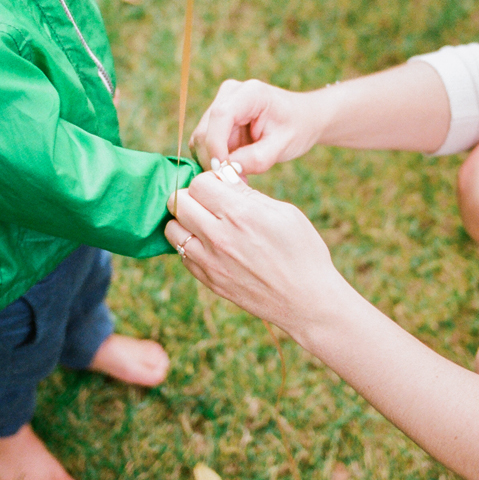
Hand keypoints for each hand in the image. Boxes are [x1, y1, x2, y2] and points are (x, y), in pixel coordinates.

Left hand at [167, 167, 344, 336]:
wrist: (306, 300)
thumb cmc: (302, 252)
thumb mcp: (285, 213)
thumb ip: (249, 194)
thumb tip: (225, 179)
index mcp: (240, 213)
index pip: (199, 182)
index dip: (210, 180)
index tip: (222, 187)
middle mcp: (219, 236)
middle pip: (178, 201)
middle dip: (192, 196)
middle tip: (210, 202)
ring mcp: (210, 261)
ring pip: (171, 229)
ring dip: (185, 221)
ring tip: (206, 223)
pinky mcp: (209, 281)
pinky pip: (181, 255)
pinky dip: (190, 245)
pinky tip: (211, 245)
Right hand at [188, 79, 323, 175]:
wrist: (302, 119)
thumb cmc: (297, 128)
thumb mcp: (283, 145)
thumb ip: (256, 158)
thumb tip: (226, 170)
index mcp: (250, 92)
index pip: (221, 115)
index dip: (215, 144)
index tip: (222, 170)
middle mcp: (229, 94)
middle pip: (205, 130)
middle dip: (214, 160)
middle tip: (235, 182)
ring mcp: (219, 105)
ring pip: (200, 140)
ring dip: (213, 163)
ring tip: (238, 177)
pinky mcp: (215, 121)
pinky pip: (204, 145)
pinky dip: (214, 160)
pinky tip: (233, 169)